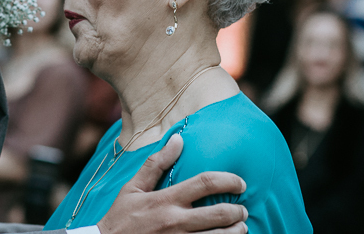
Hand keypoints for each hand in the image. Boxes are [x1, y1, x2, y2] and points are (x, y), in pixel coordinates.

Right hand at [97, 134, 247, 233]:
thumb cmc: (121, 217)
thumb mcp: (133, 187)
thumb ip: (156, 163)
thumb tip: (178, 139)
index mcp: (166, 200)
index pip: (205, 183)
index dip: (228, 180)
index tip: (239, 183)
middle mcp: (175, 221)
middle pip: (219, 213)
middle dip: (237, 211)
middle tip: (242, 210)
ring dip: (236, 232)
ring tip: (240, 227)